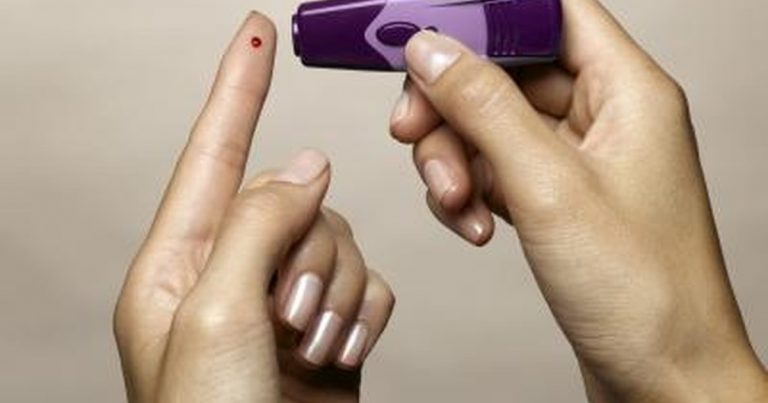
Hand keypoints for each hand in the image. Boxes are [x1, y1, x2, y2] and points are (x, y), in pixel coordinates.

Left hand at [114, 13, 393, 402]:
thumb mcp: (213, 314)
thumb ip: (256, 224)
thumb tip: (301, 166)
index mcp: (176, 266)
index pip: (211, 153)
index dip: (235, 89)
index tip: (254, 33)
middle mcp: (229, 277)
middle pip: (297, 203)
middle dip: (310, 251)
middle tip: (289, 316)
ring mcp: (281, 303)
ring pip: (341, 242)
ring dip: (337, 294)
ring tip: (311, 349)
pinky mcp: (327, 329)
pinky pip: (369, 285)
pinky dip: (364, 313)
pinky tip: (342, 352)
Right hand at [389, 0, 765, 400]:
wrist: (663, 380)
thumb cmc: (643, 293)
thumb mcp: (549, 186)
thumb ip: (485, 108)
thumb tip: (431, 49)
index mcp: (628, 91)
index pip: (550, 12)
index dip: (486, 16)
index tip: (426, 36)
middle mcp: (606, 118)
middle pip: (506, 71)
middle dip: (452, 105)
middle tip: (412, 133)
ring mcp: (579, 162)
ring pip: (492, 126)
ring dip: (456, 159)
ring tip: (454, 203)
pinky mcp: (558, 201)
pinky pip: (496, 171)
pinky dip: (471, 193)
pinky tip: (473, 227)